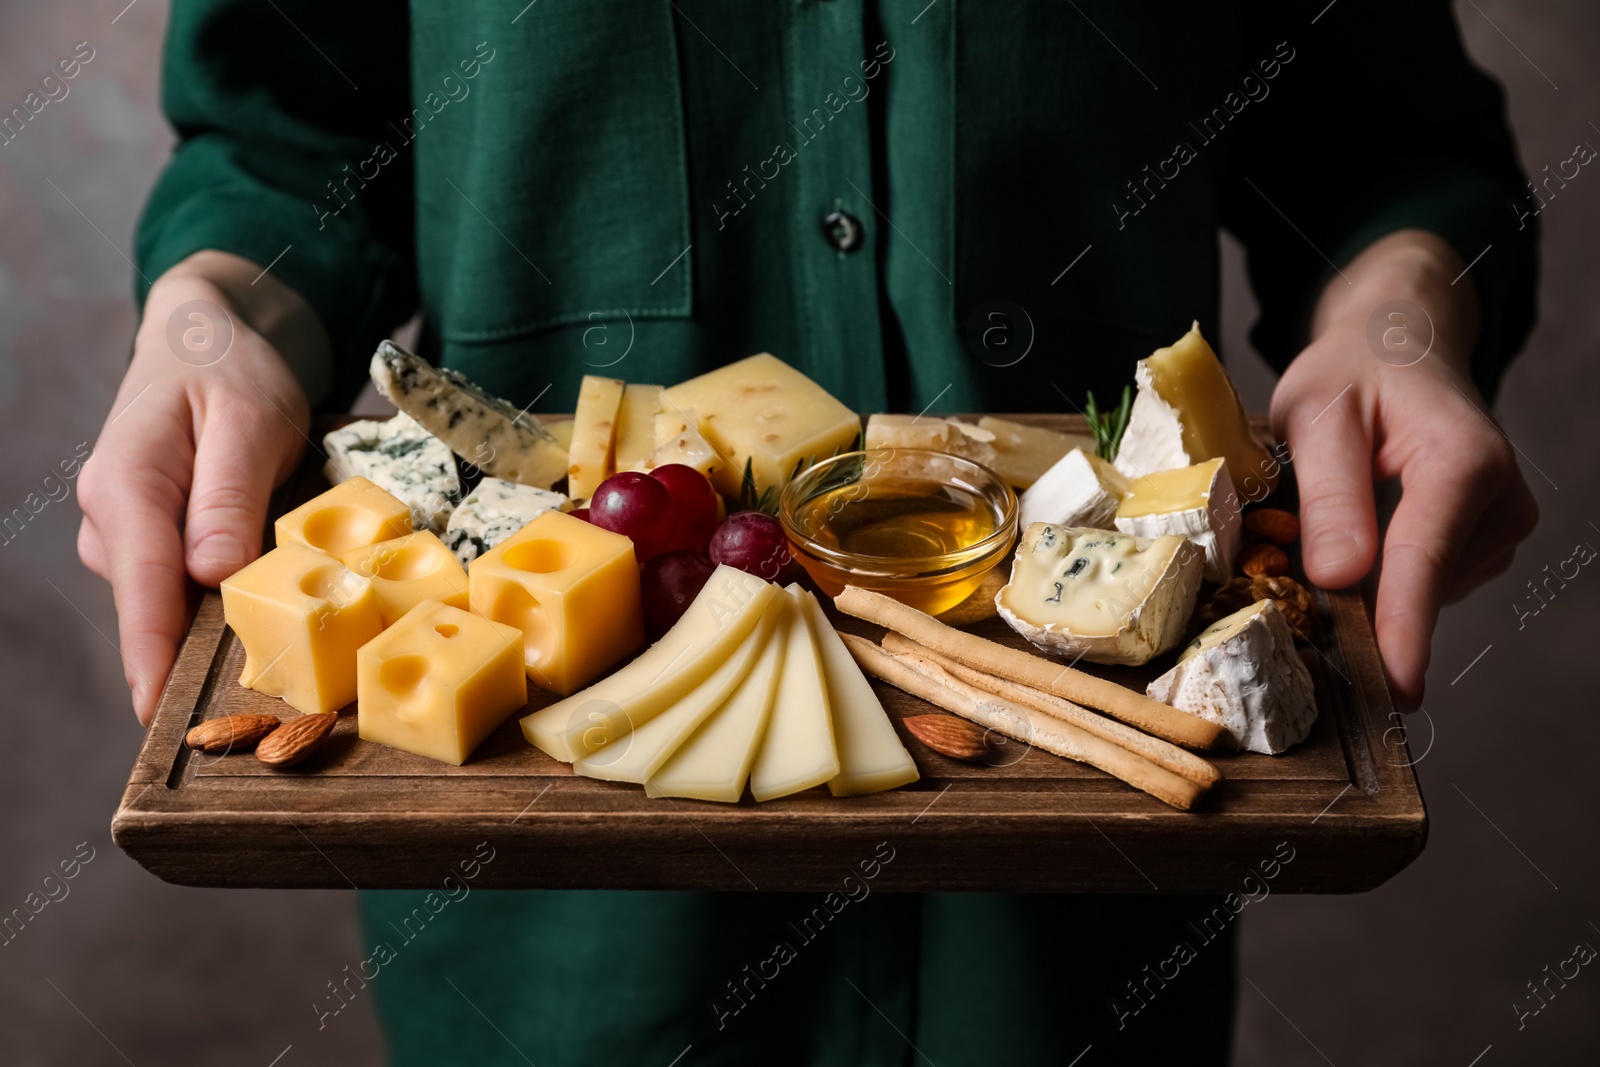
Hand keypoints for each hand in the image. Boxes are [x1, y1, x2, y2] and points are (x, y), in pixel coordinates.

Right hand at [78, 252, 327, 723]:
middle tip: (267, 692)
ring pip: (167, 598)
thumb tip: (209, 574)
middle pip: (154, 605)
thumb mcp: (250, 420)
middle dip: (197, 650)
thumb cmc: (232, 370)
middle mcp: (110, 516)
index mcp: (127, 485)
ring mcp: (123, 530)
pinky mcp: (147, 538)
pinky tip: (258, 598)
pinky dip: (214, 597)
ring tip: (281, 636)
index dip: (152, 656)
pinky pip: (177, 583)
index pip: (141, 586)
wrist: (206, 337)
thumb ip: (228, 496)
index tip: (162, 711)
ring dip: (213, 621)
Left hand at [1270, 231, 1537, 706]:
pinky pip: (1421, 584)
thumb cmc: (1353, 373)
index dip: (1403, 629)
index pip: (1424, 561)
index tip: (1396, 686)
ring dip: (1364, 582)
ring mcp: (1498, 528)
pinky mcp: (1482, 546)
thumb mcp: (1315, 415)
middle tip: (1288, 569)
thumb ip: (1328, 494)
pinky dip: (1380, 576)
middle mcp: (1499, 500)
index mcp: (1463, 461)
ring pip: (1417, 592)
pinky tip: (1358, 534)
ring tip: (1330, 521)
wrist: (1399, 347)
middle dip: (1353, 600)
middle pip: (1417, 586)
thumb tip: (1339, 578)